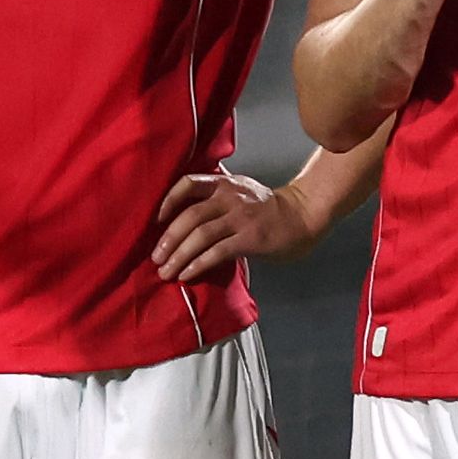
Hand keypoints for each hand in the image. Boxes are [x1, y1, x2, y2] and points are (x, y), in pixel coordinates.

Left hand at [151, 168, 322, 281]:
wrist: (303, 216)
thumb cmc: (266, 209)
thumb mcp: (239, 191)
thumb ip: (214, 197)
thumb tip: (179, 217)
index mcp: (224, 184)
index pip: (188, 183)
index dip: (168, 200)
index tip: (154, 220)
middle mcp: (230, 197)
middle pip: (190, 215)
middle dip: (169, 239)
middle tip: (156, 258)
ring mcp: (241, 218)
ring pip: (201, 235)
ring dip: (179, 256)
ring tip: (166, 271)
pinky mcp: (251, 239)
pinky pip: (218, 252)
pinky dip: (198, 264)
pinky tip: (187, 274)